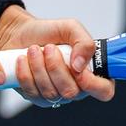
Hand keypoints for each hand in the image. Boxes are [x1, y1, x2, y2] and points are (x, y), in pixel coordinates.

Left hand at [0, 9, 115, 107]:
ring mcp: (56, 95)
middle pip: (71, 92)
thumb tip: (80, 65)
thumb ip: (84, 43)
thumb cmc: (49, 32)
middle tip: (49, 48)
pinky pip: (32, 92)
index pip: (104, 91)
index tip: (78, 69)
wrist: (21, 33)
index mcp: (91, 73)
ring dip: (39, 67)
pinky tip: (23, 59)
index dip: (93, 85)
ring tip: (33, 49)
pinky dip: (25, 73)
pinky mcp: (36, 97)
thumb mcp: (71, 28)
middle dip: (56, 67)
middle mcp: (76, 87)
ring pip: (50, 93)